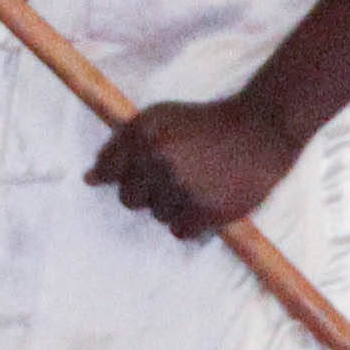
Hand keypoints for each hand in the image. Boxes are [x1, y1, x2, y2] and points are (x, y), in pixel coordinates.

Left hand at [86, 94, 304, 240]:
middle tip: (174, 175)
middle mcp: (161, 162)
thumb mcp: (159, 117)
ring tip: (197, 183)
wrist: (260, 129)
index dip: (117, 176)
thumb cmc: (205, 123)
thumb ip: (121, 144)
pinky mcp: (208, 211)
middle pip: (129, 200)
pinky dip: (189, 222)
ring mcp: (184, 188)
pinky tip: (204, 200)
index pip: (108, 173)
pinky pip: (179, 232)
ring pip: (157, 216)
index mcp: (145, 137)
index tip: (133, 175)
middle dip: (146, 191)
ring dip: (172, 206)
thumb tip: (88, 179)